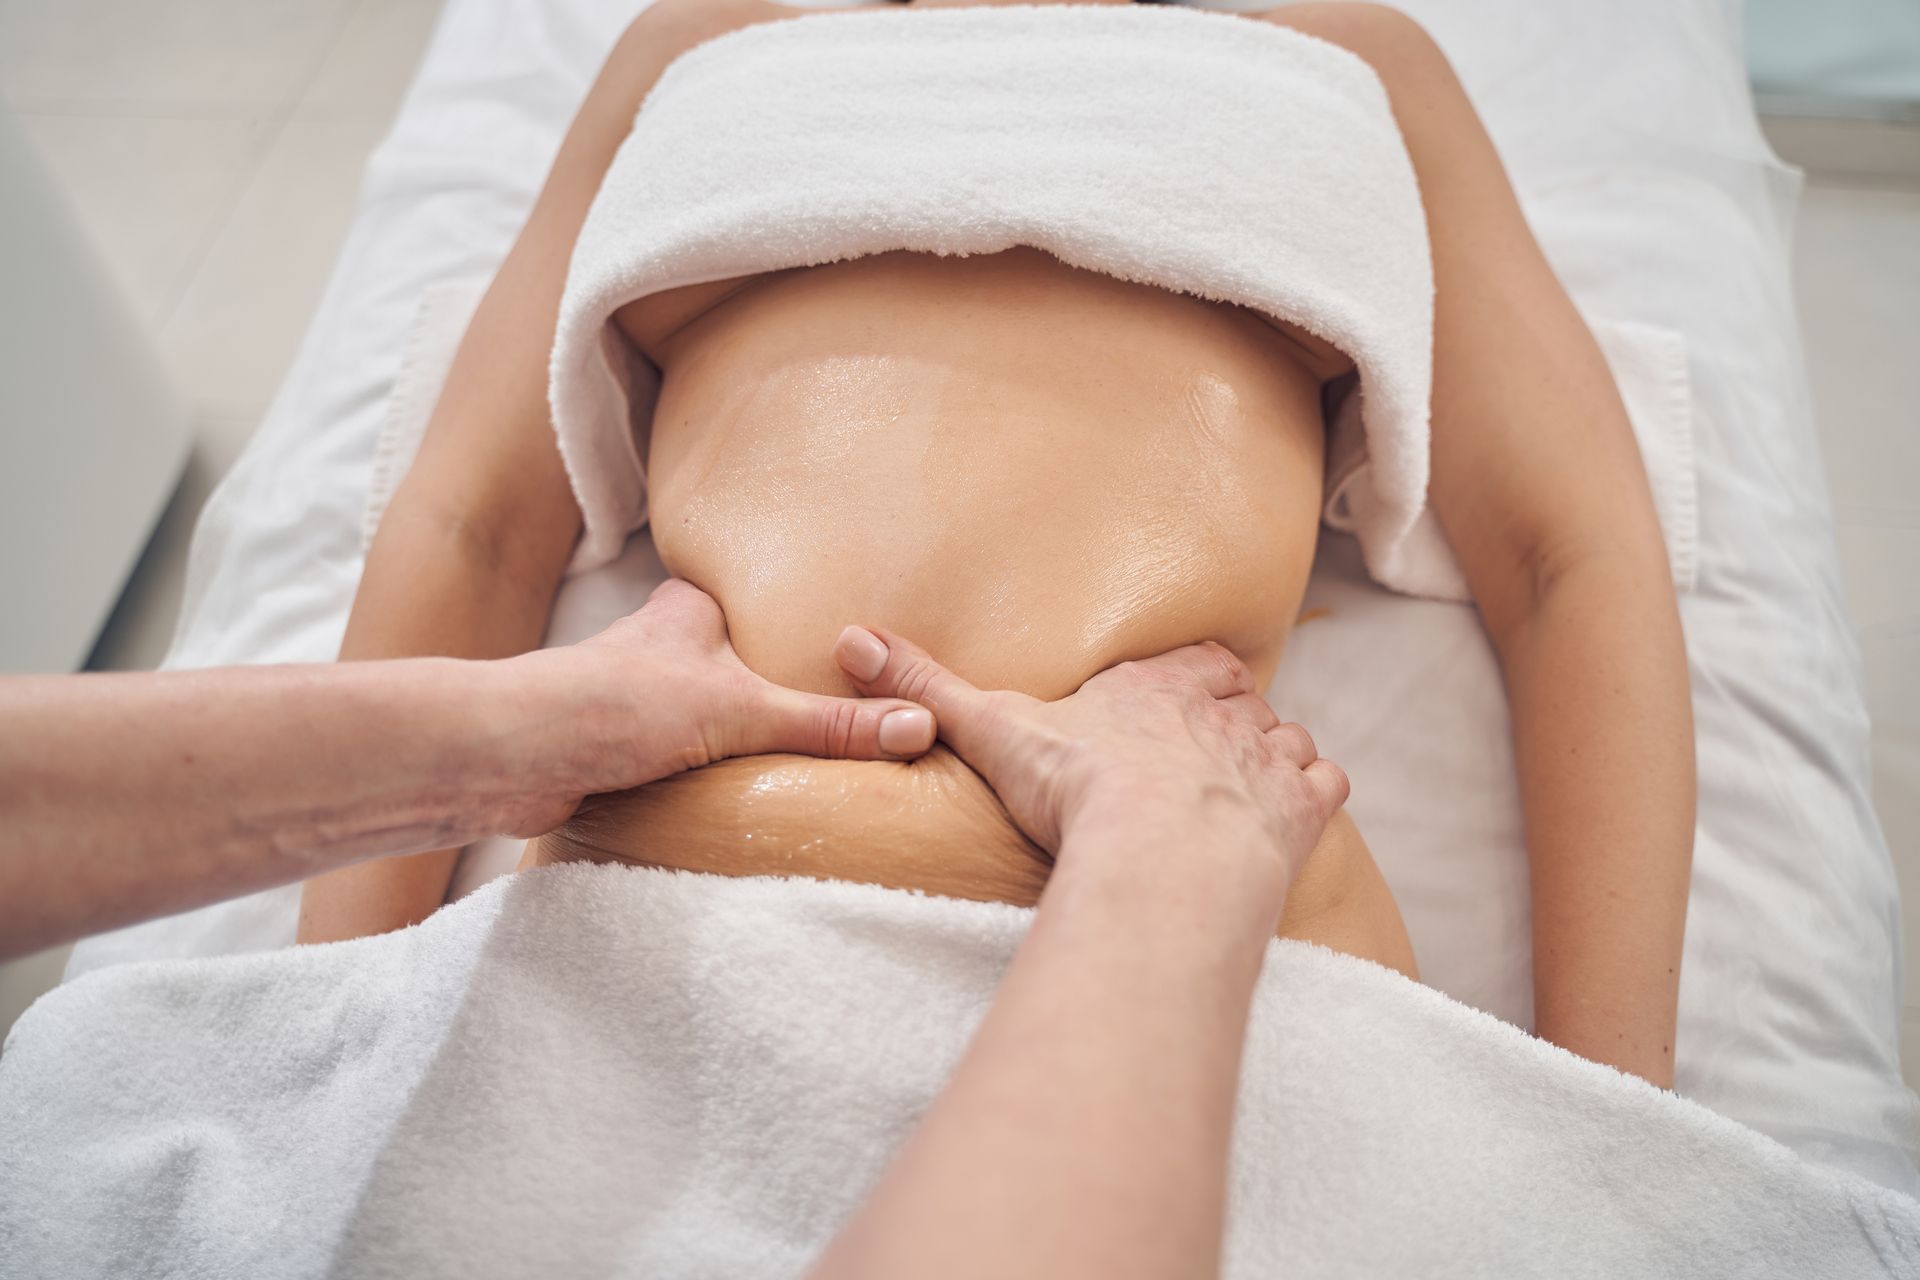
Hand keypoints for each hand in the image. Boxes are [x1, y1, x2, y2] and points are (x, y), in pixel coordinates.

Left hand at [499, 580, 937, 834]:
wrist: (511, 760)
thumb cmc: (615, 705)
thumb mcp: (744, 710)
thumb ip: (830, 725)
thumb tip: (918, 727)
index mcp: (688, 611)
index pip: (756, 609)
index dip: (794, 626)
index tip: (848, 652)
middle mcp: (658, 648)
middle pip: (732, 669)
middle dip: (767, 696)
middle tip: (835, 721)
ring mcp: (633, 705)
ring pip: (701, 722)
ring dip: (731, 748)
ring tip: (799, 772)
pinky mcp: (614, 758)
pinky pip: (674, 771)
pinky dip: (700, 788)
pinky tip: (735, 809)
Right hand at [833, 626, 1347, 898]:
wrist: (1159, 853)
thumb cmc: (1078, 786)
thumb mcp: (990, 726)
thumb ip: (926, 684)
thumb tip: (849, 638)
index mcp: (1156, 685)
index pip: (1192, 660)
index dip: (1193, 674)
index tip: (1188, 687)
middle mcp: (1221, 711)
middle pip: (1244, 698)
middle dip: (1235, 716)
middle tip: (1213, 744)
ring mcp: (1268, 759)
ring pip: (1289, 739)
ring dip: (1275, 758)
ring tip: (1249, 787)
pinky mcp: (1300, 812)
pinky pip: (1325, 788)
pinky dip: (1313, 797)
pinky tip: (1292, 818)